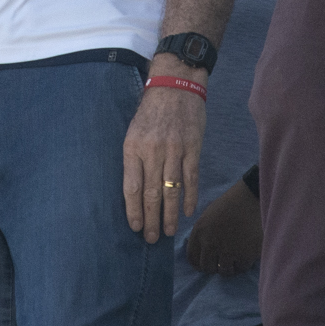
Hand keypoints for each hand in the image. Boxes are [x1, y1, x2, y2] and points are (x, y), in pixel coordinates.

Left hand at [123, 67, 206, 242]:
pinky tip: (186, 212)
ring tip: (167, 232)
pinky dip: (189, 197)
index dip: (133, 210)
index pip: (132, 187)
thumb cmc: (150, 112)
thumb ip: (133, 160)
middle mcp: (153, 151)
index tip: (135, 227)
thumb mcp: (133, 132)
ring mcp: (174, 150)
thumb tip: (134, 193)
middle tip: (151, 239)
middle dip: (151, 219)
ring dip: (169, 214)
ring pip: (171, 190)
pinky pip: (190, 178)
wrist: (175, 86)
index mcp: (133, 147)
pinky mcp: (192, 148)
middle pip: (152, 193)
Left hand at [185, 181, 261, 275]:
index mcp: (199, 232)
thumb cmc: (230, 204)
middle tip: (224, 260)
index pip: (192, 257)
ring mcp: (227, 251)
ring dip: (230, 266)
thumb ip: (203, 235)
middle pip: (207, 268)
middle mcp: (210, 243)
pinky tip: (246, 253)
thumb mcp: (208, 216)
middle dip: (215, 266)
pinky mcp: (245, 255)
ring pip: (224, 271)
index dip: (199, 263)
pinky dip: (244, 263)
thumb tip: (202, 254)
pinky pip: (241, 268)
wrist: (252, 197)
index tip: (207, 263)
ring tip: (236, 256)